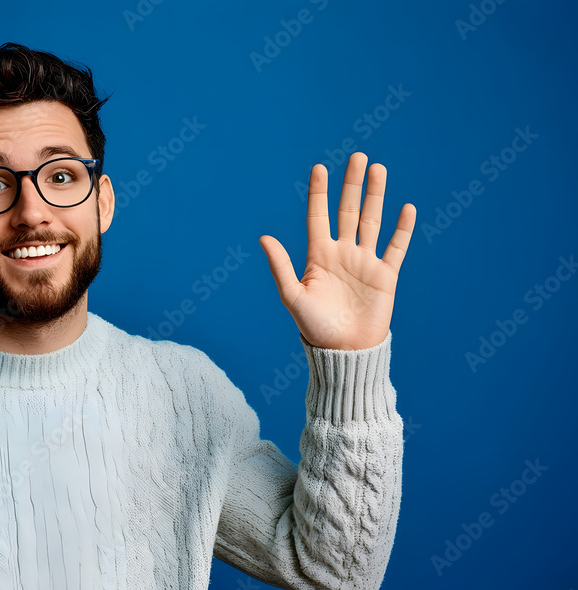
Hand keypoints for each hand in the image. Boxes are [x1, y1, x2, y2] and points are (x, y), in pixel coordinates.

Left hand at [259, 153, 415, 349]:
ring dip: (375, 196)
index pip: (319, 216)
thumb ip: (281, 266)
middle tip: (358, 157)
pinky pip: (396, 247)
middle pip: (348, 211)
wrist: (345, 351)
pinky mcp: (385, 275)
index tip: (320, 167)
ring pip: (371, 221)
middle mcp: (342, 253)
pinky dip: (402, 228)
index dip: (319, 192)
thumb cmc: (314, 327)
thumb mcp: (293, 296)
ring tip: (378, 169)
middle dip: (352, 184)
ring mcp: (365, 262)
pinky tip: (406, 207)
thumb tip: (263, 238)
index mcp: (318, 256)